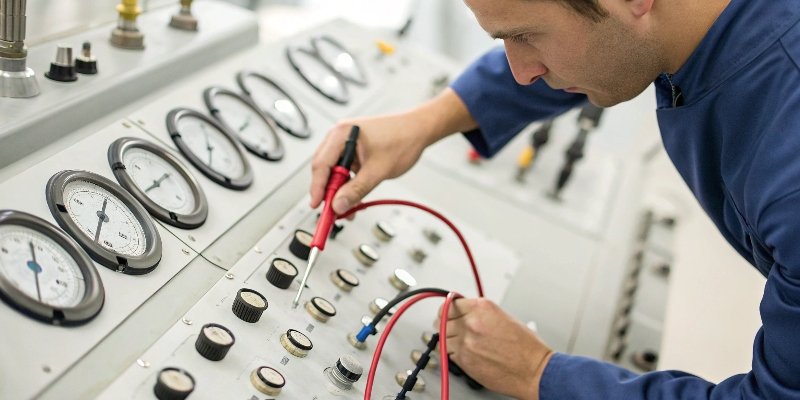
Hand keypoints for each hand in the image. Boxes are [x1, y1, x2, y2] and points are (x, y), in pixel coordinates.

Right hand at [310, 113, 427, 213]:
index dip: (317, 188)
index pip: (321, 164)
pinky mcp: (355, 150)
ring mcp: (347, 142)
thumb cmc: (403, 139)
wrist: (419, 130)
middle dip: (328, 192)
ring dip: (340, 190)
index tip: (317, 205)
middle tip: (332, 211)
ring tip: (347, 207)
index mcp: (342, 134)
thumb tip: (339, 204)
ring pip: (334, 171)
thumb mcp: (378, 170)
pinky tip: (354, 197)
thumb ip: (357, 189)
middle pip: (324, 168)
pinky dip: (348, 184)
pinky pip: (345, 170)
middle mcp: (341, 135)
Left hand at [439, 297, 552, 399]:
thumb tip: (466, 315)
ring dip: (448, 339)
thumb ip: (480, 314)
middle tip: (449, 327)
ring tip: (458, 341)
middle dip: (445, 324)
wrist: (533, 370)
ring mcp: (466, 342)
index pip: (450, 304)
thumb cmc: (526, 346)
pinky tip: (462, 352)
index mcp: (482, 307)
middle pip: (442, 320)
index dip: (447, 310)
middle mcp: (471, 322)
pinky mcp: (464, 360)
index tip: (447, 313)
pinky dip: (451, 352)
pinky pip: (447, 353)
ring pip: (442, 337)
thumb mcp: (503, 317)